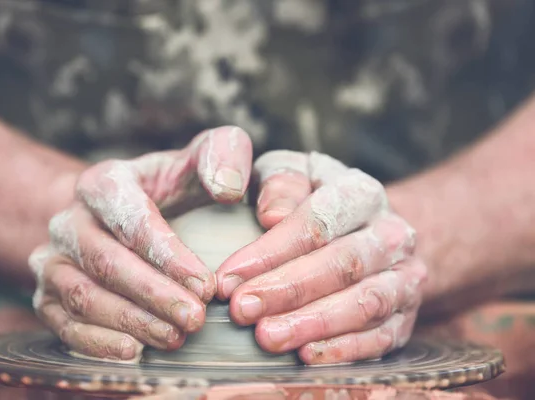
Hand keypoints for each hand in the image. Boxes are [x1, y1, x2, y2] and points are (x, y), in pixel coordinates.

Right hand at [28, 127, 252, 359]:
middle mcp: (70, 219)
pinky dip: (95, 341)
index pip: (132, 221)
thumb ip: (221, 154)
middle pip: (107, 263)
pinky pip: (63, 322)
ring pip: (83, 295)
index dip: (169, 257)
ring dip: (130, 321)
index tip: (206, 285)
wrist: (116, 211)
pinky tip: (133, 351)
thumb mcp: (197, 159)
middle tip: (195, 319)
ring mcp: (54, 258)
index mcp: (104, 183)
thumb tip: (228, 188)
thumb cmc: (168, 187)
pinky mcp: (47, 292)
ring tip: (174, 337)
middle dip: (153, 295)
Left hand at [215, 150, 427, 364]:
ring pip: (365, 304)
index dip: (271, 252)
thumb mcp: (297, 174)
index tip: (228, 278)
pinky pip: (382, 338)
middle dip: (288, 290)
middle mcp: (392, 234)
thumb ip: (281, 182)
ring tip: (269, 337)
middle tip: (242, 310)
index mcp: (362, 193)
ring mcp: (404, 277)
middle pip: (343, 264)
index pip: (318, 222)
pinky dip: (344, 350)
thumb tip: (271, 215)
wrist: (371, 228)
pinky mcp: (407, 315)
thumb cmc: (318, 199)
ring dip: (313, 324)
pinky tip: (306, 356)